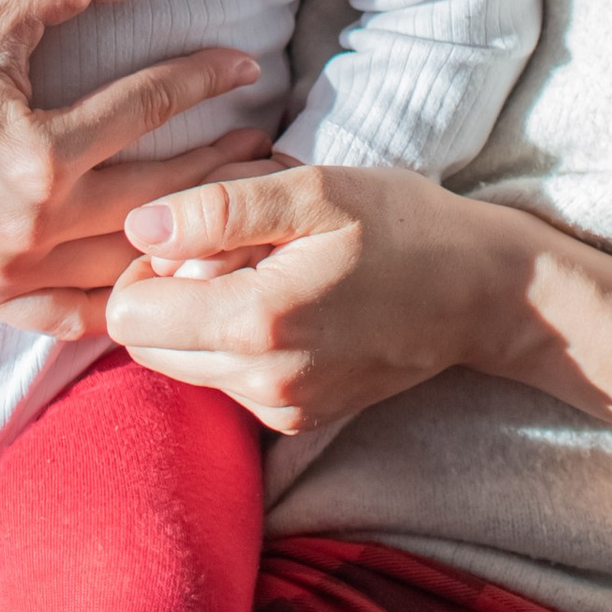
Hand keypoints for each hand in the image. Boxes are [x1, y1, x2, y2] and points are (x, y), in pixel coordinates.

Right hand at [0, 0, 273, 332]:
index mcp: (39, 156)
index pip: (148, 110)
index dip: (205, 80)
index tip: (246, 64)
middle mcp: (29, 228)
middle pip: (156, 199)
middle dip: (218, 168)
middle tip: (264, 144)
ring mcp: (5, 273)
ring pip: (123, 267)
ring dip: (182, 241)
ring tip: (230, 213)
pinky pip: (67, 316)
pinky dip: (116, 302)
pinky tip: (152, 283)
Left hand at [104, 166, 518, 434]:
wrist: (483, 293)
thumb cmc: (401, 226)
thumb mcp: (315, 190)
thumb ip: (219, 208)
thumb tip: (138, 226)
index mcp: (256, 323)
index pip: (128, 315)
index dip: (144, 264)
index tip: (195, 233)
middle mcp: (261, 383)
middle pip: (146, 345)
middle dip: (168, 293)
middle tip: (234, 248)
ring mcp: (280, 411)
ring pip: (183, 364)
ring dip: (202, 317)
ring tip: (267, 270)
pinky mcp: (296, 421)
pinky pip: (227, 380)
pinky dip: (237, 341)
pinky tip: (289, 301)